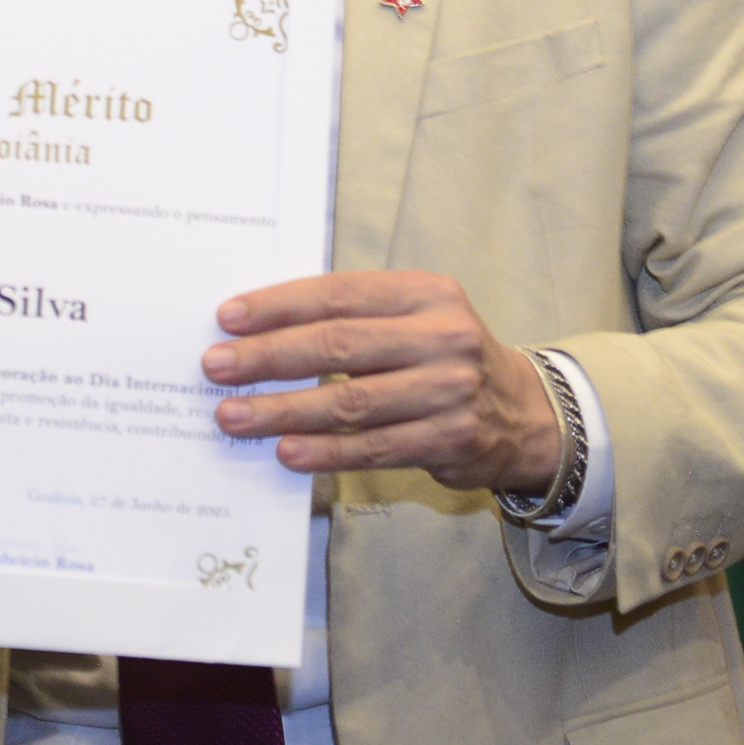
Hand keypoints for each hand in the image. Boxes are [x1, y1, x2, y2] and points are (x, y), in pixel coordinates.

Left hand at [201, 271, 561, 492]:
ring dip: (284, 410)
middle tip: (217, 367)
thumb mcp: (416, 317)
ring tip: (235, 416)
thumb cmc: (444, 358)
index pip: (339, 294)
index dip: (279, 306)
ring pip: (350, 403)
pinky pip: (373, 448)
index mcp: (426, 293)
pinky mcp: (450, 440)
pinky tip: (286, 451)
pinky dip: (324, 451)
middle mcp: (442, 337)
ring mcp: (449, 391)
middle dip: (268, 357)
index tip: (228, 318)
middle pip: (339, 346)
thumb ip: (355, 316)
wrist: (525, 414)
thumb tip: (262, 329)